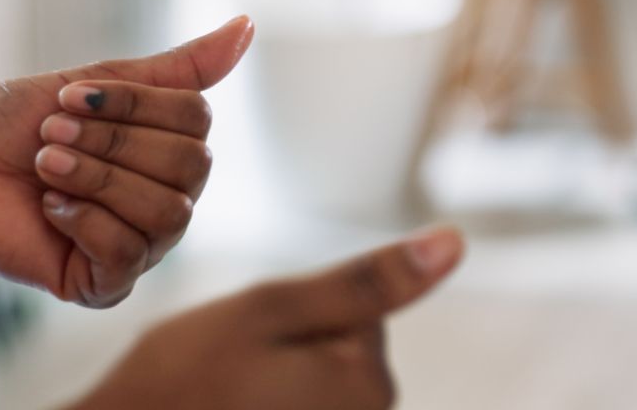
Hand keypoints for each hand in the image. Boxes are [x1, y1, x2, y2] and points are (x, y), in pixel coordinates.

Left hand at [0, 18, 252, 306]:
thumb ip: (176, 66)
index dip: (134, 105)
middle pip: (191, 166)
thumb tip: (249, 24)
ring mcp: (143, 244)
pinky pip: (128, 253)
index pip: (198, 121)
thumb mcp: (93, 83)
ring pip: (167, 212)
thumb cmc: (8, 131)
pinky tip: (50, 210)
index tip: (70, 96)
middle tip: (52, 134)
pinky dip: (83, 223)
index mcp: (170, 150)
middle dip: (112, 142)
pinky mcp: (106, 284)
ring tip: (47, 167)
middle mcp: (169, 197)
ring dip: (96, 180)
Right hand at [68, 227, 465, 409]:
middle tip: (231, 370)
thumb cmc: (181, 382)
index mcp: (371, 384)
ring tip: (224, 397)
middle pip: (343, 352)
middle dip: (290, 349)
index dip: (300, 310)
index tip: (254, 340)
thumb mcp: (272, 309)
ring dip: (273, 382)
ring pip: (314, 384)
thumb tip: (454, 244)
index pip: (361, 310)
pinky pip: (292, 405)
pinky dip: (262, 405)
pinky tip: (228, 409)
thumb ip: (368, 279)